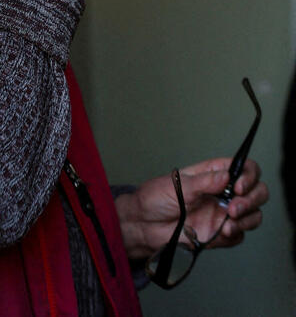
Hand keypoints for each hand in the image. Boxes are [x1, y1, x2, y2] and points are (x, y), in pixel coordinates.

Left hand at [115, 158, 267, 259]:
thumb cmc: (156, 198)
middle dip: (253, 198)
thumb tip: (227, 177)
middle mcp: (223, 193)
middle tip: (234, 207)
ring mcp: (224, 214)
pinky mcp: (221, 233)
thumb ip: (204, 182)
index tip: (238, 186)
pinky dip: (238, 232)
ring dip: (249, 217)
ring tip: (229, 221)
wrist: (143, 224)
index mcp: (213, 174)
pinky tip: (224, 232)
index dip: (249, 175)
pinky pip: (241, 234)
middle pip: (257, 191)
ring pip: (255, 213)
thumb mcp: (178, 185)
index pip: (244, 169)